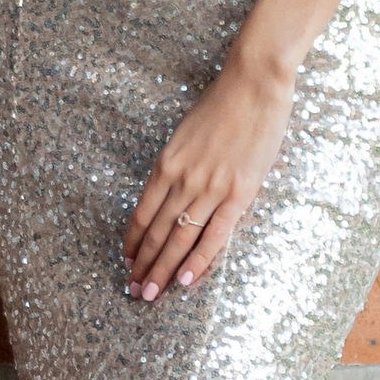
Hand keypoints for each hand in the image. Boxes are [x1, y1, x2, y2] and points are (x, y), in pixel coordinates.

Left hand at [123, 50, 294, 296]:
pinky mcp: (239, 194)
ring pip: (180, 239)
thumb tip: (171, 198)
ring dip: (164, 269)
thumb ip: (177, 168)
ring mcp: (210, 188)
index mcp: (165, 165)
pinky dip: (199, 260)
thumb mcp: (185, 137)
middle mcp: (182, 180)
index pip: (141, 214)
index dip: (133, 242)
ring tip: (151, 294)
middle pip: (157, 232)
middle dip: (144, 265)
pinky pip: (215, 235)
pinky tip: (185, 281)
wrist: (253, 86)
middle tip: (135, 291)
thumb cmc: (221, 107)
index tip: (127, 262)